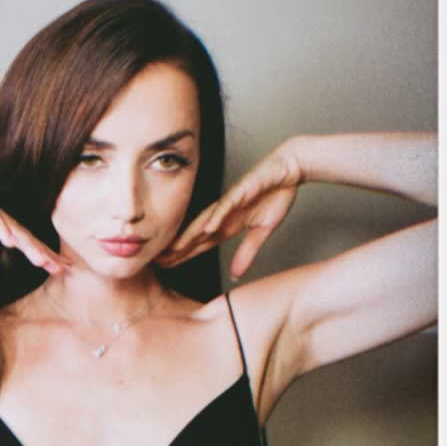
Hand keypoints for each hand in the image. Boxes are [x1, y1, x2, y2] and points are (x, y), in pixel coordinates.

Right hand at [0, 148, 67, 274]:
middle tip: (62, 269)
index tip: (57, 268)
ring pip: (11, 227)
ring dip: (28, 244)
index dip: (40, 253)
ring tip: (42, 261)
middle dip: (43, 253)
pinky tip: (10, 241)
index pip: (22, 239)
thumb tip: (2, 236)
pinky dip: (0, 228)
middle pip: (23, 235)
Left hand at [157, 142, 302, 279]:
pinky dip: (218, 216)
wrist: (288, 170)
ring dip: (191, 234)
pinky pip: (228, 205)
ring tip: (175, 248)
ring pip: (206, 220)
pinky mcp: (242, 191)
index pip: (201, 244)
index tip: (166, 266)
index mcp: (227, 224)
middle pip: (197, 234)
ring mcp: (231, 202)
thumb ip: (247, 253)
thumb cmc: (274, 195)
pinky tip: (208, 227)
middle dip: (178, 249)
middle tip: (158, 261)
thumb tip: (235, 275)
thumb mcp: (262, 231)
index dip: (184, 256)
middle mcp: (224, 214)